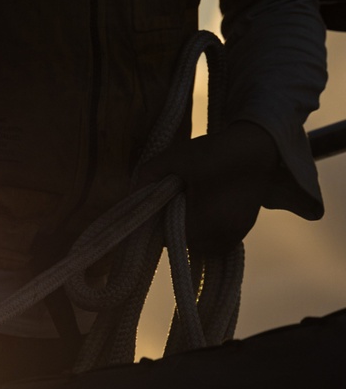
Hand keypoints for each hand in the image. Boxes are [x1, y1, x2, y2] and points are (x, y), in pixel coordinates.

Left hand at [135, 121, 278, 255]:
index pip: (166, 237)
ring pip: (198, 241)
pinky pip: (214, 237)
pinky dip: (205, 225)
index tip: (155, 200)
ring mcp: (236, 237)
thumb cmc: (215, 152)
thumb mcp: (176, 158)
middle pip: (182, 241)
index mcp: (207, 225)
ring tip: (191, 196)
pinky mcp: (243, 230)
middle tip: (174, 194)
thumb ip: (149, 175)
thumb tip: (130, 192)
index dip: (155, 219)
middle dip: (172, 222)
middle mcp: (224, 239)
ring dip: (189, 225)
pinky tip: (205, 201)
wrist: (258, 147)